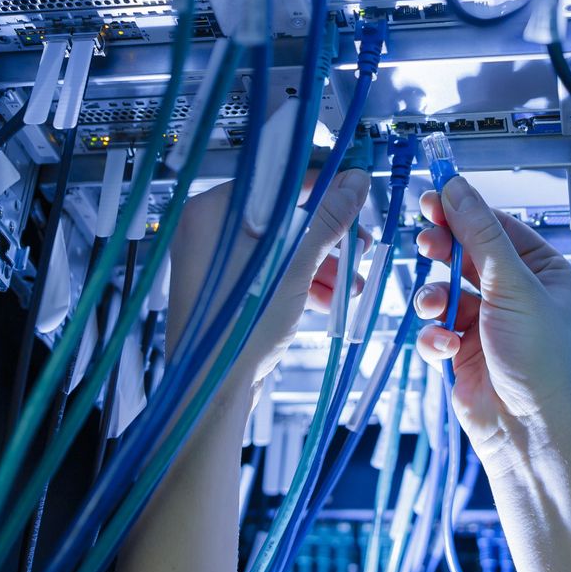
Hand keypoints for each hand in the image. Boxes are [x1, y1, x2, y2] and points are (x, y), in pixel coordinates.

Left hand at [166, 168, 370, 406]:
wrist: (213, 390)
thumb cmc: (239, 326)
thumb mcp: (294, 265)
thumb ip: (326, 220)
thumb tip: (355, 183)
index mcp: (214, 211)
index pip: (277, 181)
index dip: (323, 188)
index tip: (356, 195)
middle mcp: (211, 232)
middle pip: (285, 216)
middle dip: (328, 234)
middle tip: (359, 245)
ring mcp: (220, 264)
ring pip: (284, 248)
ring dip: (323, 263)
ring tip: (353, 280)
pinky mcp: (232, 292)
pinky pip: (274, 273)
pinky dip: (304, 282)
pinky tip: (333, 299)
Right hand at [413, 176, 570, 467]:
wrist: (530, 434)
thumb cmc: (543, 365)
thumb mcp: (513, 286)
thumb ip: (481, 235)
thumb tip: (458, 190)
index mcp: (542, 273)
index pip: (497, 228)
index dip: (464, 213)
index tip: (434, 197)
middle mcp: (516, 296)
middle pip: (467, 256)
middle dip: (444, 253)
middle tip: (427, 242)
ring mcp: (488, 324)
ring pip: (445, 292)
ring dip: (434, 298)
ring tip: (436, 308)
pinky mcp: (464, 352)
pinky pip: (436, 329)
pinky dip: (434, 336)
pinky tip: (444, 346)